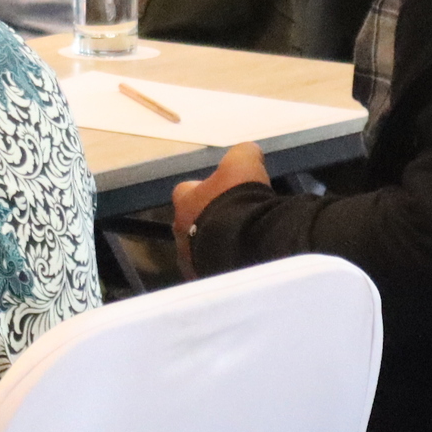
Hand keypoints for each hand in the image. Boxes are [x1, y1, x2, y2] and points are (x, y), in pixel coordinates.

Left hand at [168, 141, 269, 271]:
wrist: (245, 243)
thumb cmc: (238, 200)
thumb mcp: (243, 164)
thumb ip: (243, 154)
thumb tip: (249, 151)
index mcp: (185, 201)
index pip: (185, 192)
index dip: (203, 190)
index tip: (220, 192)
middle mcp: (181, 231)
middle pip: (190, 224)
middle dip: (207, 222)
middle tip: (232, 222)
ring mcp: (190, 259)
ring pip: (199, 250)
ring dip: (214, 247)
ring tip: (240, 245)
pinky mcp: (205, 280)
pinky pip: (212, 272)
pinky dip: (223, 267)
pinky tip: (242, 265)